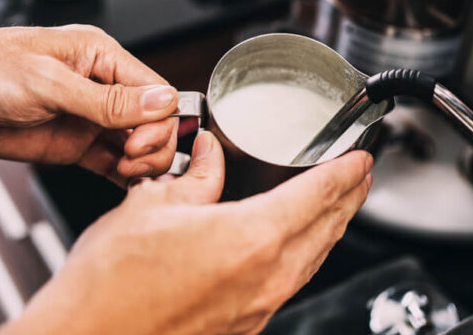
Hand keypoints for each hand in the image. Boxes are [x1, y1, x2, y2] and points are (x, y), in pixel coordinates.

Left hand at [0, 25, 179, 181]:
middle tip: (130, 162)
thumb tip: (162, 102)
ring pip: (138, 144)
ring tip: (125, 173)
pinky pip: (111, 162)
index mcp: (101, 57)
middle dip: (153, 145)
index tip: (136, 144)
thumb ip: (106, 100)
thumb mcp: (47, 83)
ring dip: (142, 163)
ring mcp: (87, 118)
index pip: (156, 91)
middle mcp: (100, 87)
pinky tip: (125, 184)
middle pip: (154, 121)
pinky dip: (125, 176)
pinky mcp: (72, 145)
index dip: (158, 122)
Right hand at [0, 133, 372, 334]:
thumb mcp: (153, 206)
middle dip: (347, 199)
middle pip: (325, 230)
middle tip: (359, 177)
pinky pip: (287, 284)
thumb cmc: (111, 283)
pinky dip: (300, 257)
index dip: (345, 173)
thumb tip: (210, 154)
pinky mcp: (240, 328)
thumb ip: (195, 178)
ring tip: (334, 208)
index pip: (317, 196)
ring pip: (310, 260)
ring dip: (328, 229)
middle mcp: (265, 280)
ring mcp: (256, 310)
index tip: (361, 158)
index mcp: (251, 240)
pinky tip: (289, 248)